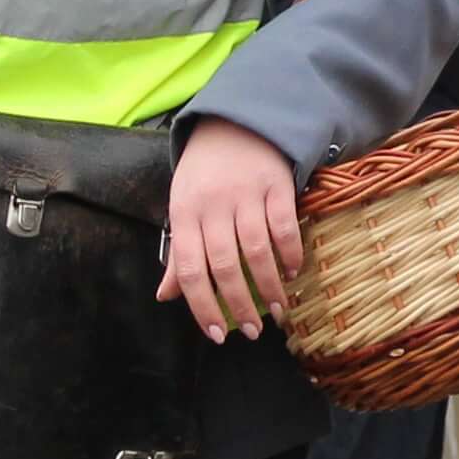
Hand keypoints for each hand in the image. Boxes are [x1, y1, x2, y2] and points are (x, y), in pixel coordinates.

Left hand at [157, 116, 307, 341]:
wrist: (235, 124)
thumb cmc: (204, 174)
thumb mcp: (183, 208)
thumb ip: (179, 254)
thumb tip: (166, 296)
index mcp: (184, 213)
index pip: (189, 269)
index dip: (201, 306)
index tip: (217, 334)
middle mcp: (212, 205)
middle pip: (223, 265)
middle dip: (239, 304)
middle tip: (253, 332)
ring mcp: (245, 194)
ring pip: (256, 250)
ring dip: (269, 286)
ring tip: (278, 310)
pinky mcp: (275, 184)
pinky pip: (283, 226)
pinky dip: (289, 253)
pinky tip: (292, 273)